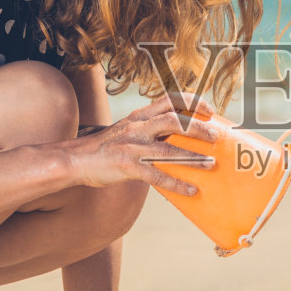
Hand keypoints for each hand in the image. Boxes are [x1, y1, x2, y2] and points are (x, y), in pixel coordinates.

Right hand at [63, 92, 219, 196]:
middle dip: (197, 127)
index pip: (168, 100)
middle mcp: (137, 128)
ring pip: (168, 150)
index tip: (209, 108)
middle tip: (216, 136)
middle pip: (173, 121)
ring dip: (193, 157)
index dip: (191, 102)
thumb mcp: (126, 130)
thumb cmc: (104, 148)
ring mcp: (132, 147)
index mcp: (138, 117)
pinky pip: (156, 176)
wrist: (74, 160)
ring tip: (212, 163)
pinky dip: (176, 183)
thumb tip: (177, 139)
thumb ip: (148, 130)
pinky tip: (191, 190)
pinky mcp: (127, 167)